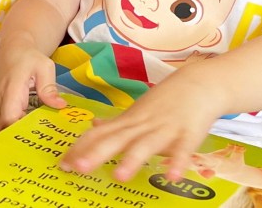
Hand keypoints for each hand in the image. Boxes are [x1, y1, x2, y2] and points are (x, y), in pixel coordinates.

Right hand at [0, 46, 64, 134]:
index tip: (35, 133)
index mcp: (11, 90)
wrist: (13, 47)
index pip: (9, 117)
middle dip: (9, 138)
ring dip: (2, 135)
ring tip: (22, 137)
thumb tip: (59, 106)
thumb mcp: (44, 66)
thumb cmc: (30, 57)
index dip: (20, 129)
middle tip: (29, 140)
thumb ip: (49, 87)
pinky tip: (16, 132)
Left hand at [59, 70, 225, 181]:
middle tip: (77, 167)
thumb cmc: (166, 102)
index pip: (99, 135)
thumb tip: (94, 124)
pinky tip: (171, 176)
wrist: (198, 83)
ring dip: (132, 159)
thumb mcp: (138, 111)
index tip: (62, 163)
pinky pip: (182, 149)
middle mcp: (142, 125)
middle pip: (116, 139)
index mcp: (128, 122)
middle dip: (96, 153)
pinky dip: (177, 161)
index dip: (81, 148)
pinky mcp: (188, 133)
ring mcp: (164, 128)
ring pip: (146, 144)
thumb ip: (117, 123)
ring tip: (119, 176)